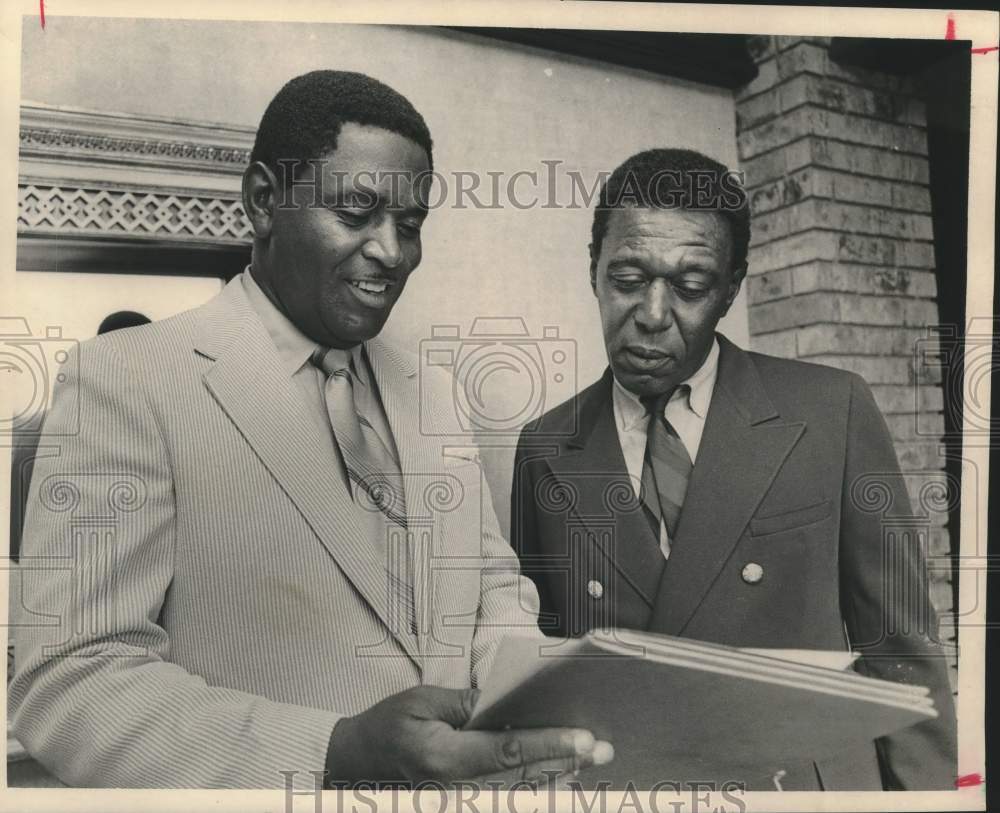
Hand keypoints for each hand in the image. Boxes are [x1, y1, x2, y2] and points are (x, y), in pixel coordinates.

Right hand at [325, 685, 612, 787]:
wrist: (356, 762)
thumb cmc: (387, 726)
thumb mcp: (422, 701)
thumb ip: (467, 704)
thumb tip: (506, 702)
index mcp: (445, 760)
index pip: (508, 753)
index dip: (550, 745)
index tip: (584, 740)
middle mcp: (457, 791)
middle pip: (524, 779)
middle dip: (566, 763)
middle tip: (604, 750)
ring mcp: (460, 802)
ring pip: (520, 793)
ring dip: (557, 776)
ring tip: (592, 761)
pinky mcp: (463, 802)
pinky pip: (505, 796)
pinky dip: (535, 785)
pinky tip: (559, 773)